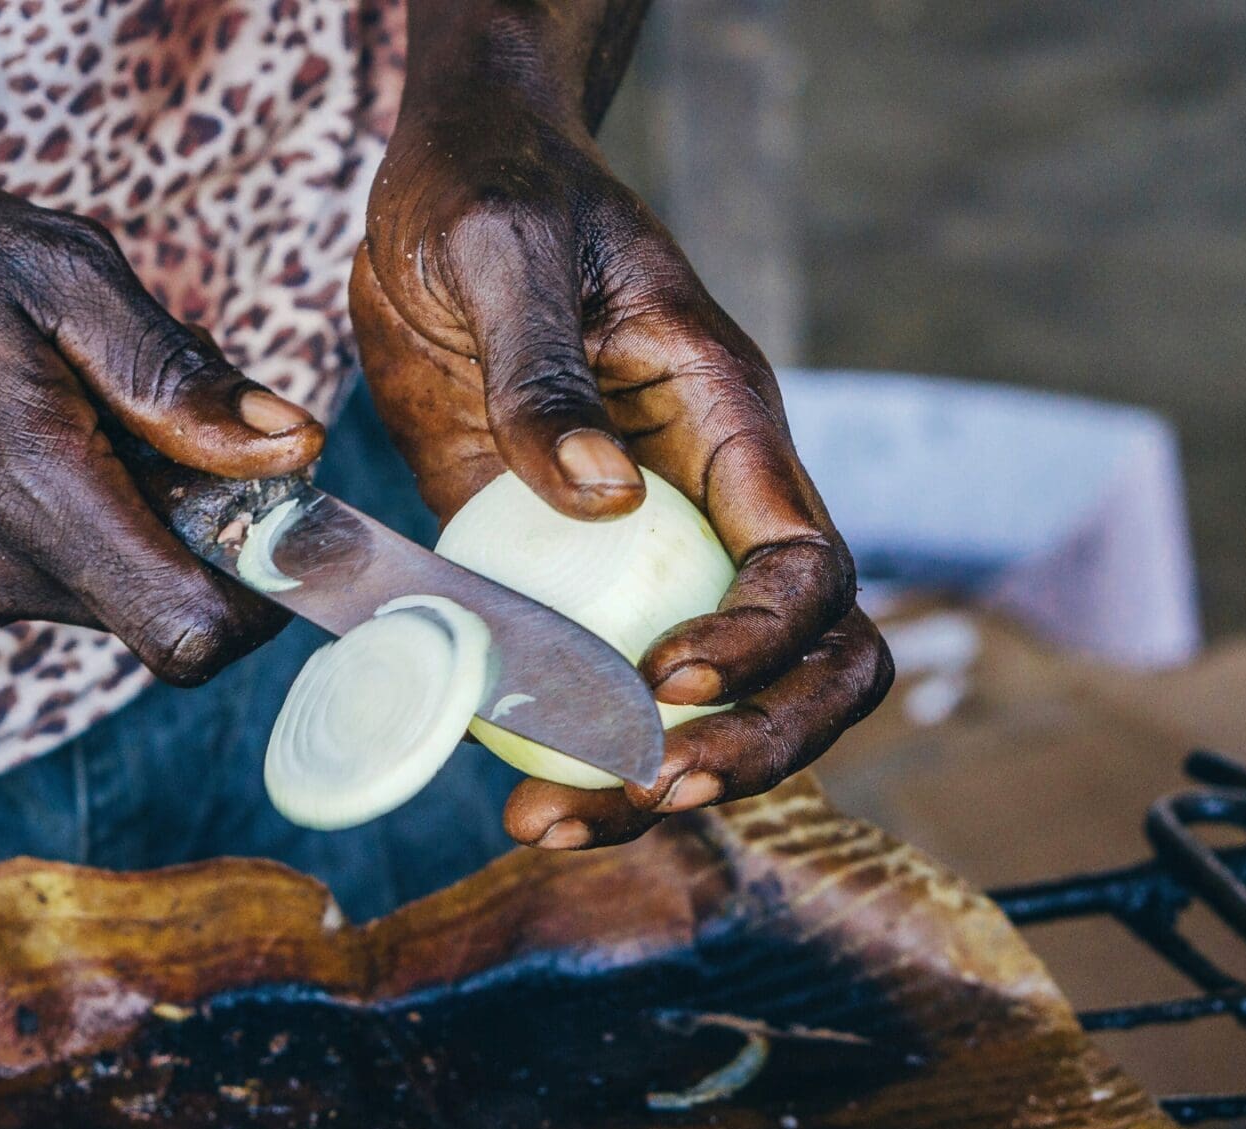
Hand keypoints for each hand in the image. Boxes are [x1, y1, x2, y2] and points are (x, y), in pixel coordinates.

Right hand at [0, 146, 321, 684]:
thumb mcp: (60, 274)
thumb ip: (178, 379)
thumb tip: (286, 452)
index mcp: (32, 498)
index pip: (190, 637)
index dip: (258, 597)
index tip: (268, 520)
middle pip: (156, 606)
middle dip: (185, 526)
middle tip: (140, 413)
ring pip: (97, 588)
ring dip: (116, 516)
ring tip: (57, 407)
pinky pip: (35, 577)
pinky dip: (54, 520)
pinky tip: (3, 432)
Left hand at [353, 101, 890, 847]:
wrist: (441, 184)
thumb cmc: (490, 191)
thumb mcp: (506, 256)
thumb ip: (544, 371)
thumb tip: (598, 497)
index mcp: (729, 423)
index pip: (805, 567)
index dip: (761, 646)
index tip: (662, 681)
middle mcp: (702, 502)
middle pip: (797, 665)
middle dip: (742, 751)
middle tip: (635, 795)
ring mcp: (634, 550)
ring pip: (697, 701)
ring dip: (642, 781)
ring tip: (542, 827)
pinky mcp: (553, 573)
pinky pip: (583, 681)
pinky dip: (556, 747)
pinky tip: (496, 785)